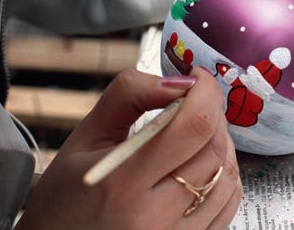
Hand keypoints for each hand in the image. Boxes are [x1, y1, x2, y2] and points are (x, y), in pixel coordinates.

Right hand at [14, 67, 241, 229]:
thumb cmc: (65, 195)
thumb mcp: (84, 136)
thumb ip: (128, 97)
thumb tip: (178, 80)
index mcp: (121, 184)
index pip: (192, 127)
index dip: (205, 92)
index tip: (196, 78)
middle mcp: (152, 218)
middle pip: (214, 149)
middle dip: (212, 113)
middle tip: (195, 101)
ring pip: (227, 176)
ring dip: (221, 143)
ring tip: (196, 132)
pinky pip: (228, 206)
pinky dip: (223, 175)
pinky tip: (201, 163)